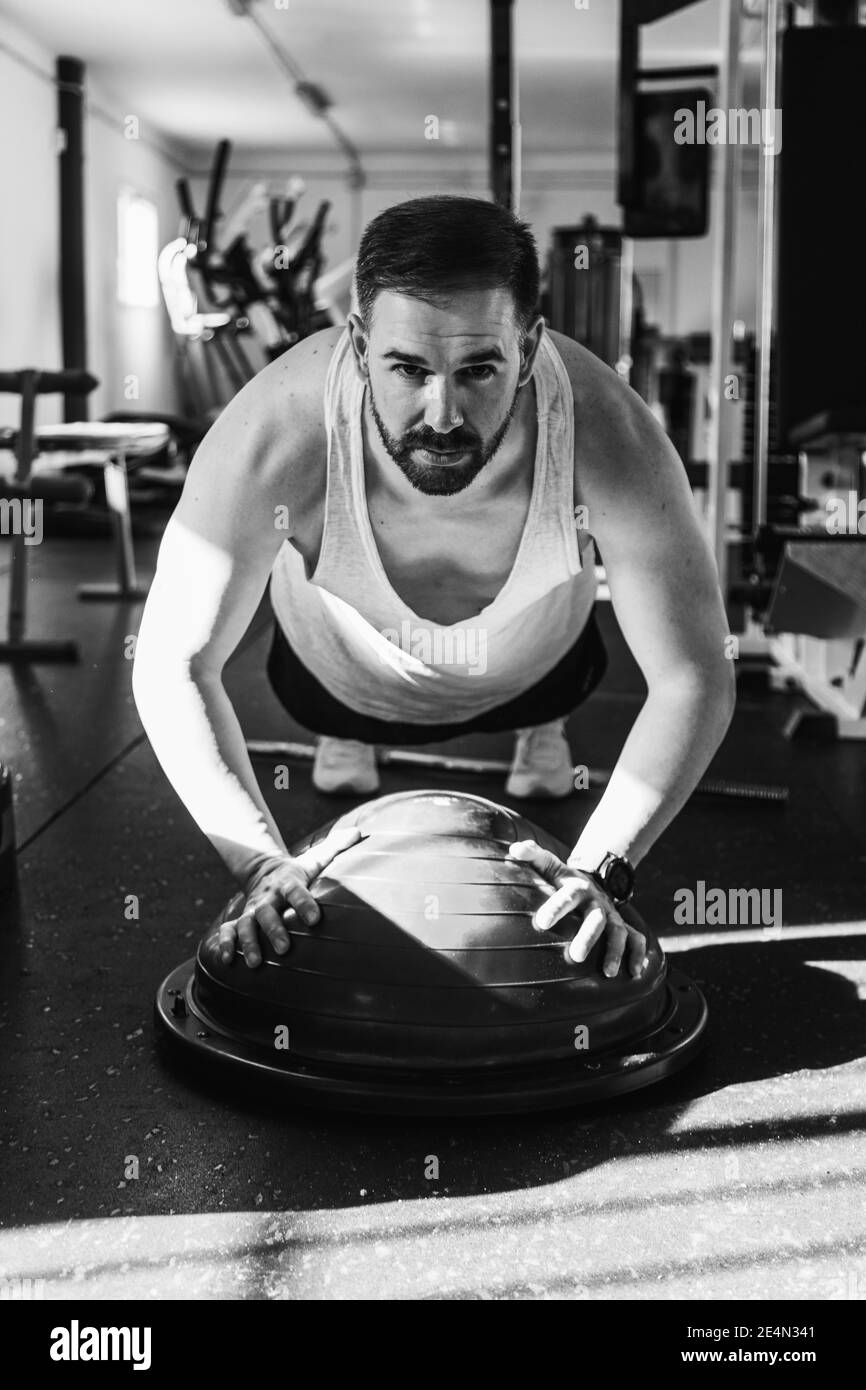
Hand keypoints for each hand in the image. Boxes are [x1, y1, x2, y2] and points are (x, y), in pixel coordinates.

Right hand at [221, 824, 362, 967]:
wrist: (264, 872)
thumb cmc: (297, 873)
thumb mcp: (314, 860)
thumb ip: (335, 848)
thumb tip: (359, 832)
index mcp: (287, 883)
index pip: (296, 892)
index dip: (305, 904)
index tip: (315, 919)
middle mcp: (268, 898)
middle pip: (267, 913)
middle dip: (275, 930)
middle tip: (285, 948)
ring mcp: (251, 910)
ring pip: (246, 926)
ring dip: (249, 943)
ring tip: (255, 963)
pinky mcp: (240, 920)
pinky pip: (228, 931)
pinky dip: (225, 944)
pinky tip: (227, 960)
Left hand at [507, 840, 647, 978]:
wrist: (590, 881)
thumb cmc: (561, 878)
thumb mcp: (549, 864)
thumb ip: (532, 855)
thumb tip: (515, 849)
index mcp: (577, 887)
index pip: (567, 896)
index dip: (556, 907)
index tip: (542, 922)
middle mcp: (597, 902)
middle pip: (596, 919)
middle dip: (588, 937)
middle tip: (576, 956)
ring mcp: (612, 915)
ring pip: (619, 932)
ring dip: (615, 952)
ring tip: (608, 973)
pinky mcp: (622, 926)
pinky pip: (636, 939)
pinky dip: (638, 955)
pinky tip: (635, 973)